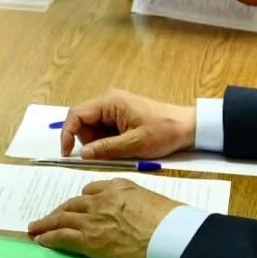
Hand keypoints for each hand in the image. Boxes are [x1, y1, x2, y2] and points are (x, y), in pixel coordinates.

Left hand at [28, 178, 180, 257]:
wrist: (171, 236)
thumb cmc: (171, 220)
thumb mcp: (151, 200)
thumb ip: (134, 201)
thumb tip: (134, 211)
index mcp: (117, 187)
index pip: (92, 190)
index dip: (82, 200)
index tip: (76, 206)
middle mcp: (101, 199)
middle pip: (73, 204)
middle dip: (60, 211)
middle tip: (50, 217)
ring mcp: (92, 219)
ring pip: (62, 218)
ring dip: (47, 223)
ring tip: (36, 228)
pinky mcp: (89, 240)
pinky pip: (62, 236)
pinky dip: (49, 237)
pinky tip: (41, 239)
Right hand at [58, 89, 194, 160]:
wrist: (189, 127)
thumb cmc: (164, 132)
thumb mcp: (135, 145)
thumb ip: (106, 149)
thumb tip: (82, 154)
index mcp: (110, 102)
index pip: (76, 114)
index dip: (67, 134)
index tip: (67, 154)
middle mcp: (109, 101)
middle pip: (83, 121)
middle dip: (87, 141)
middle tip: (103, 156)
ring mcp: (115, 108)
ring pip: (93, 127)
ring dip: (99, 143)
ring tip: (120, 151)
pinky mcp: (121, 116)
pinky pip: (104, 129)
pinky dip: (107, 141)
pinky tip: (122, 147)